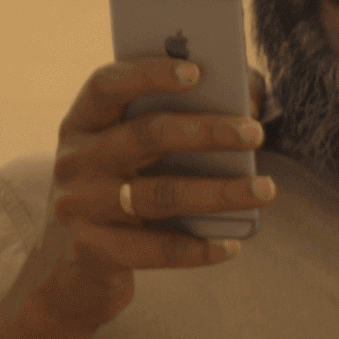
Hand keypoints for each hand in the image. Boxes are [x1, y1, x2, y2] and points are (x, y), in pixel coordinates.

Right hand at [20, 57, 275, 336]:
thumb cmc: (121, 191)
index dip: (149, 74)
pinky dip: (200, 249)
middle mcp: (76, 160)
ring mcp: (81, 207)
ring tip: (265, 189)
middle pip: (146, 136)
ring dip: (220, 191)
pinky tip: (233, 246)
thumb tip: (247, 96)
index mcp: (83, 123)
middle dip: (208, 132)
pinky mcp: (95, 251)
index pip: (107, 84)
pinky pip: (157, 250)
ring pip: (160, 195)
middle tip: (256, 133)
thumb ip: (175, 117)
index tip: (198, 70)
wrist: (73, 268)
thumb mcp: (131, 153)